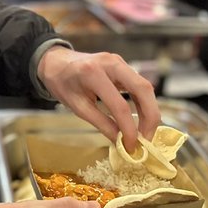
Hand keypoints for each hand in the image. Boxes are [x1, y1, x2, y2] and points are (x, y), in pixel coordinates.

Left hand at [36, 48, 159, 151]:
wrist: (56, 62)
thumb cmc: (62, 83)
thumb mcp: (77, 107)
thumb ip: (101, 123)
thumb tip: (121, 142)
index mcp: (93, 73)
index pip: (120, 105)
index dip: (129, 128)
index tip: (131, 146)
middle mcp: (110, 63)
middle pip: (143, 89)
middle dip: (150, 116)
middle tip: (147, 139)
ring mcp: (118, 61)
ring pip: (145, 86)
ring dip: (150, 110)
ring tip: (145, 132)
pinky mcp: (122, 65)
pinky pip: (139, 84)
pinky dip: (143, 102)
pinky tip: (141, 118)